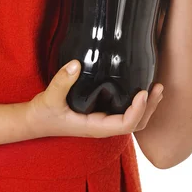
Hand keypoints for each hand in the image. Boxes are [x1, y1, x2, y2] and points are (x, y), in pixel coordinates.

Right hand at [26, 61, 163, 138]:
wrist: (34, 121)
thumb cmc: (42, 114)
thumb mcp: (49, 97)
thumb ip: (62, 82)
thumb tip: (76, 64)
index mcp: (94, 127)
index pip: (125, 124)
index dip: (137, 110)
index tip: (142, 92)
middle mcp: (102, 127)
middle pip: (136, 124)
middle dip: (149, 108)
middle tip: (158, 87)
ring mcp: (102, 121)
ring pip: (133, 120)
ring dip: (147, 106)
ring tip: (156, 89)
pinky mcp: (100, 114)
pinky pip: (124, 113)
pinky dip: (137, 104)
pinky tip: (139, 90)